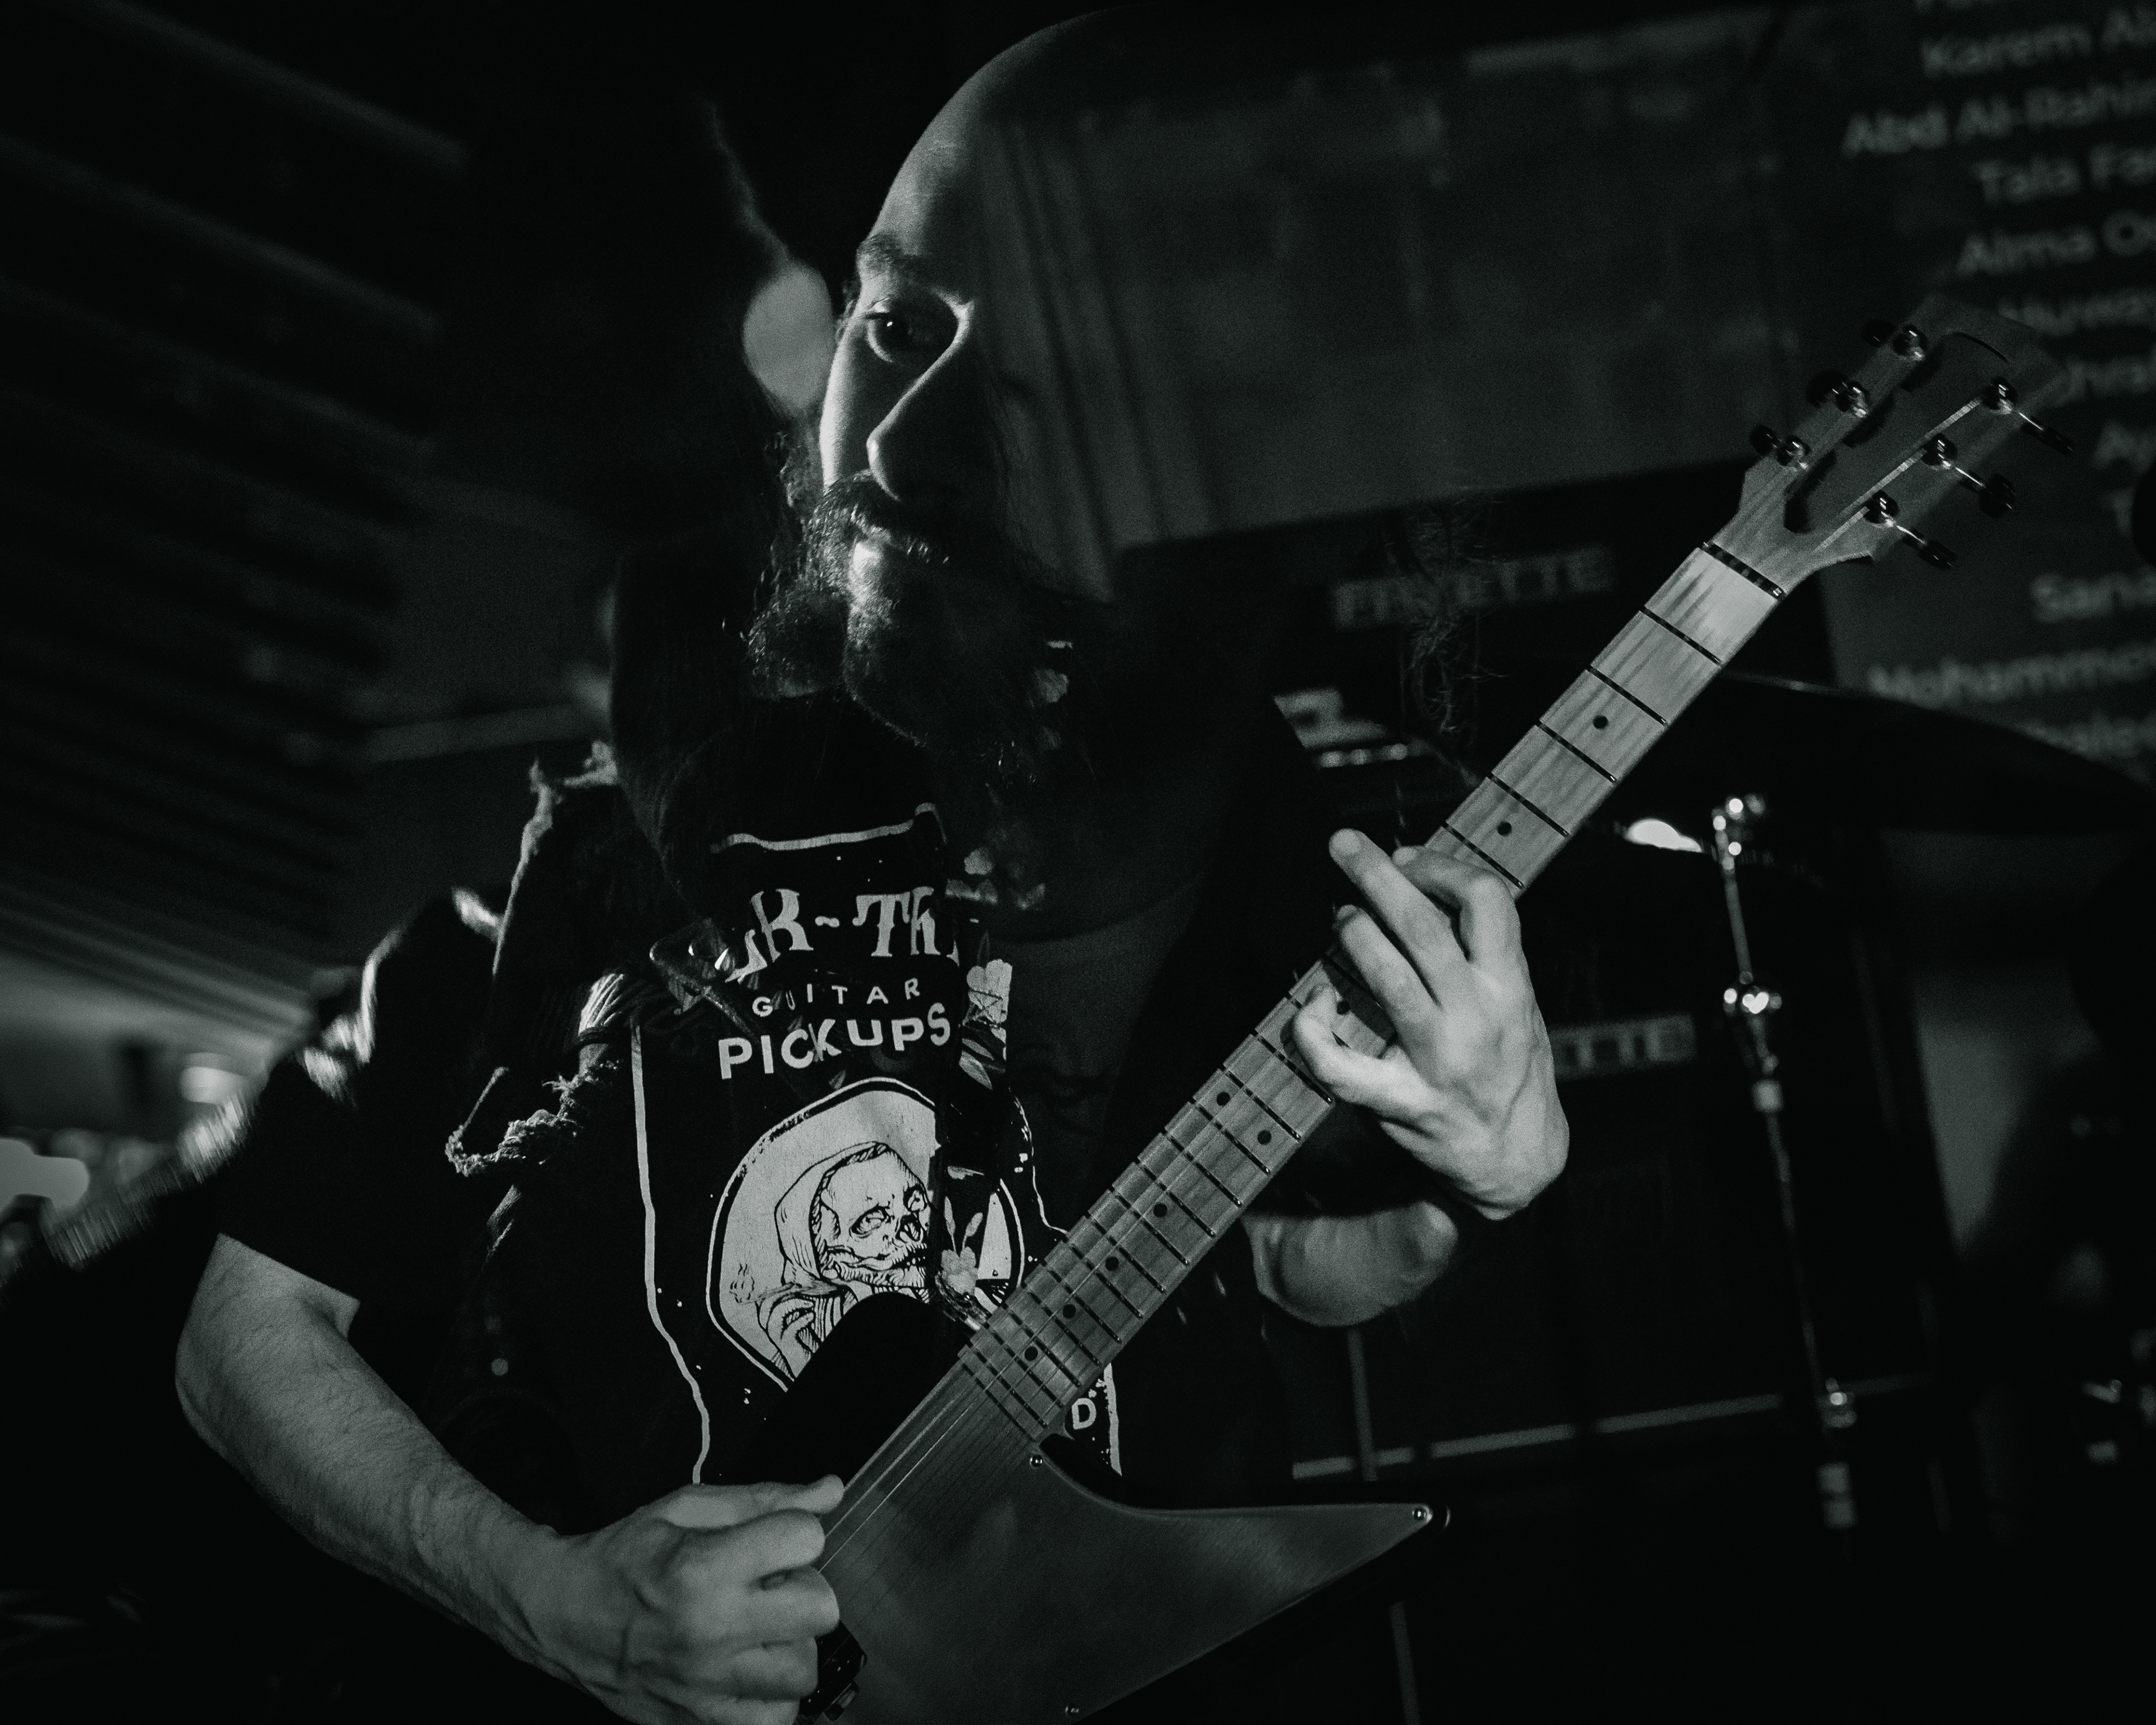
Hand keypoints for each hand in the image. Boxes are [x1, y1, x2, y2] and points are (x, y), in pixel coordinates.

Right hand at [507, 1476, 843, 1724]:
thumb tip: (829, 1491)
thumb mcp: (686, 1508)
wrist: (560, 1614)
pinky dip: (770, 1697)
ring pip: (802, 1673)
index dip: (795, 1531)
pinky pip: (773, 1721)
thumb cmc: (623, 1558)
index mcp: (703, 1569)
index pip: (807, 1539)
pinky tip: (748, 1667)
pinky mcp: (697, 1722)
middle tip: (767, 1586)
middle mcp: (708, 1632)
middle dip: (802, 1587)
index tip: (771, 1539)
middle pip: (820, 1609)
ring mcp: (704, 1687)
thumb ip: (764, 1498)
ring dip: (790, 1645)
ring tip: (758, 1628)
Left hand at [1291, 831, 1566, 1219]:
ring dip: (1353, 935)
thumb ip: (1480, 953)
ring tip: (1339, 916)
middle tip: (1341, 843)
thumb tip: (1418, 885)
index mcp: (1509, 987)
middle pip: (1425, 928)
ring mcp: (1439, 1062)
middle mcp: (1478, 1019)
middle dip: (1377, 875)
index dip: (1439, 866)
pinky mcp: (1402, 1103)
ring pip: (1388, 980)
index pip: (1485, 900)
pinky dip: (1313, 1032)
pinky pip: (1341, 1066)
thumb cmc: (1507, 1067)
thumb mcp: (1516, 1004)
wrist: (1516, 1162)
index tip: (1408, 858)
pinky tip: (1308, 1006)